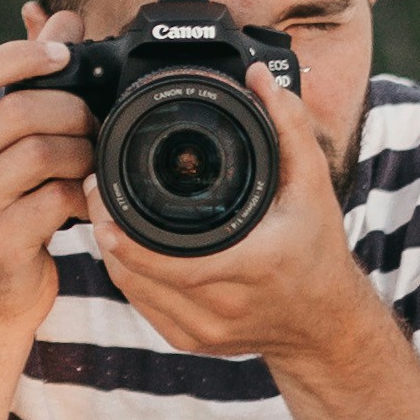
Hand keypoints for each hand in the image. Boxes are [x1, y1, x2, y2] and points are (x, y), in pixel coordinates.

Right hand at [0, 23, 94, 336]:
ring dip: (80, 154)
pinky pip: (55, 199)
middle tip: (92, 126)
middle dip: (71, 112)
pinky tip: (86, 203)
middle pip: (19, 111)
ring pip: (41, 153)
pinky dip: (83, 196)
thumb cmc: (6, 205)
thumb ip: (27, 77)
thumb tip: (52, 15)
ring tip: (89, 164)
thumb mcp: (4, 142)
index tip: (64, 54)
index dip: (22, 56)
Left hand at [84, 69, 378, 375]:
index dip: (122, 229)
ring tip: (103, 210)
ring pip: (131, 290)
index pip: (165, 257)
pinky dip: (127, 275)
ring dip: (111, 250)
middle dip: (106, 227)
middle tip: (94, 189)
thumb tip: (259, 77)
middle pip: (135, 270)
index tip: (100, 190)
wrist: (325, 323)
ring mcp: (203, 331)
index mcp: (249, 266)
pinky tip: (122, 246)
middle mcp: (222, 306)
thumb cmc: (318, 252)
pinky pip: (142, 306)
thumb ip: (287, 126)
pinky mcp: (191, 342)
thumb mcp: (312, 185)